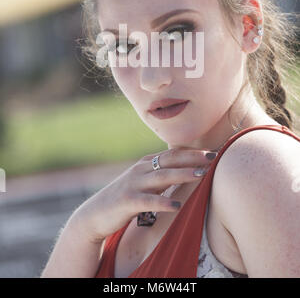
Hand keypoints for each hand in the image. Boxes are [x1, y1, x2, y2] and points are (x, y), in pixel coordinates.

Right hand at [71, 147, 216, 241]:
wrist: (96, 213)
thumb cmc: (126, 197)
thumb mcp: (143, 182)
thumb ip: (160, 174)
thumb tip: (185, 169)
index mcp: (146, 163)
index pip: (173, 153)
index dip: (193, 152)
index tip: (213, 152)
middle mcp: (141, 169)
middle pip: (170, 160)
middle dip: (192, 158)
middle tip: (213, 157)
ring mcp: (133, 184)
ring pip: (162, 176)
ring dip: (183, 174)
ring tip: (201, 175)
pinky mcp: (127, 201)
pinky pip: (148, 201)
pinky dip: (163, 202)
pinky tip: (177, 205)